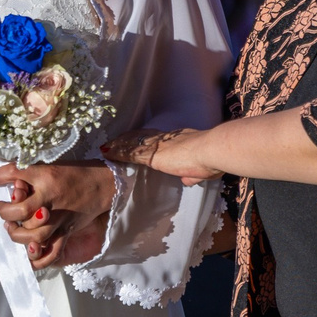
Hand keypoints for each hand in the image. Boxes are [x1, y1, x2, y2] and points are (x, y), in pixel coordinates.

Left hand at [0, 159, 113, 269]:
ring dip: (18, 234)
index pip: (14, 174)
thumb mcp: (49, 165)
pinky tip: (29, 253)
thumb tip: (3, 177)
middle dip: (6, 212)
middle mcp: (50, 199)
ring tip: (11, 227)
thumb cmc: (73, 173)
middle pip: (21, 211)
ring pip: (34, 235)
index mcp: (45, 177)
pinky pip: (52, 252)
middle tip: (2, 208)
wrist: (101, 183)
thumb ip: (27, 171)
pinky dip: (39, 258)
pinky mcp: (66, 231)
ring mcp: (59, 218)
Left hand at [105, 127, 223, 183]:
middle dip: (128, 139)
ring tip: (106, 147)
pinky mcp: (151, 154)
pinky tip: (107, 153)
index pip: (158, 138)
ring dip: (118, 145)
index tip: (137, 140)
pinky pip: (129, 152)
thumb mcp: (201, 170)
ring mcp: (157, 145)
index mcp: (179, 140)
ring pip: (132, 142)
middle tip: (114, 142)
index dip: (145, 139)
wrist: (209, 152)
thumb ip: (192, 174)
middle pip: (142, 136)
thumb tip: (187, 179)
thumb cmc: (210, 160)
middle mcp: (166, 139)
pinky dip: (117, 152)